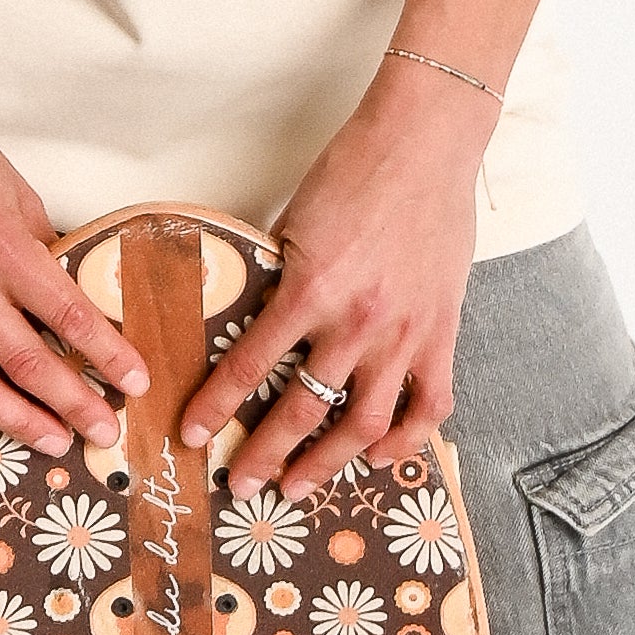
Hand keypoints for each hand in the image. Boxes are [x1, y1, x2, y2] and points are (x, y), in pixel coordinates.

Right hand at [0, 61, 148, 454]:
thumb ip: (43, 253)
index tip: (134, 384)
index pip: (68, 317)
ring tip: (51, 440)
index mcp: (2, 245)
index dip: (107, 357)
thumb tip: (73, 300)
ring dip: (16, 420)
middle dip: (72, 405)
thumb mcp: (18, 195)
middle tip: (103, 432)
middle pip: (25, 363)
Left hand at [184, 73, 483, 488]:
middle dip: (265, 457)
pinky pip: (428, 406)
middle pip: (302, 412)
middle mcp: (356, 324)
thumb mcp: (293, 226)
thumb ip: (279, 282)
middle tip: (242, 485)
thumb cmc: (353, 174)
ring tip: (299, 487)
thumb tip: (252, 325)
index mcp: (308, 292)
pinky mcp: (441, 334)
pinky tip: (379, 457)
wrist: (422, 147)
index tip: (192, 435)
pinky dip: (405, 441)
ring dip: (327, 464)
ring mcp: (404, 335)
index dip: (216, 408)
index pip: (248, 367)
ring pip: (362, 425)